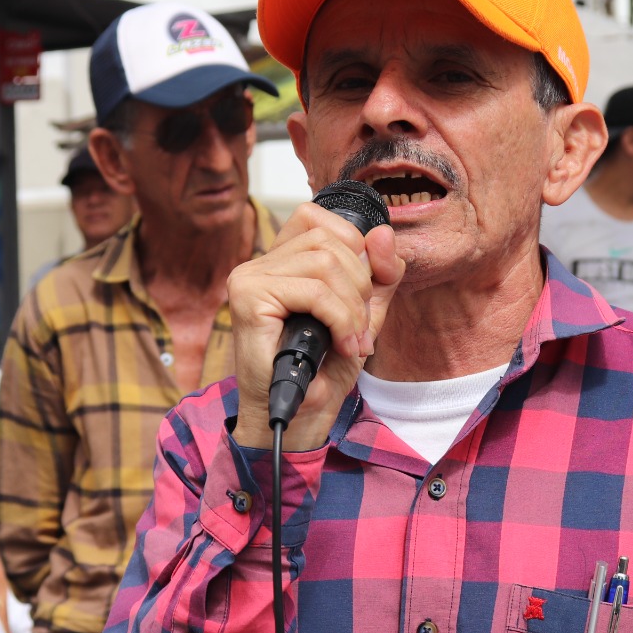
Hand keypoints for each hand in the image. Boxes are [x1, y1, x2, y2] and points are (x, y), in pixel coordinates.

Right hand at [229, 201, 403, 450]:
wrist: (298, 415)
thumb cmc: (324, 368)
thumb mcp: (364, 313)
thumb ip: (380, 274)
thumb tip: (382, 233)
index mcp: (284, 260)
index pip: (319, 218)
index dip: (354, 244)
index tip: (367, 289)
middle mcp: (262, 262)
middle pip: (330, 240)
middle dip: (361, 285)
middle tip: (359, 329)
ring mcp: (251, 277)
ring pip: (325, 263)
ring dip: (352, 308)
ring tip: (351, 341)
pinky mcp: (250, 297)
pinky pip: (315, 291)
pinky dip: (340, 320)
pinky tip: (341, 345)